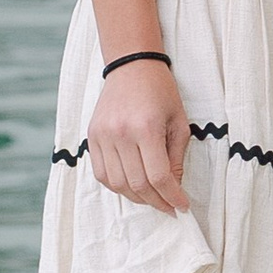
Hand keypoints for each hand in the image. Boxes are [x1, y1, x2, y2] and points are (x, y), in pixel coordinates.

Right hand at [86, 58, 193, 214]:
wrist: (131, 66)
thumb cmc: (161, 91)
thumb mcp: (179, 121)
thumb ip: (176, 157)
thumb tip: (174, 187)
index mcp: (146, 128)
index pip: (158, 176)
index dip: (171, 196)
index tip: (182, 207)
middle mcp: (120, 134)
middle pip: (137, 184)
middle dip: (156, 202)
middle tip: (169, 207)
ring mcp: (102, 136)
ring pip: (117, 184)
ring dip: (136, 198)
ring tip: (152, 198)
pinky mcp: (91, 137)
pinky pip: (101, 173)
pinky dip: (117, 186)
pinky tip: (132, 186)